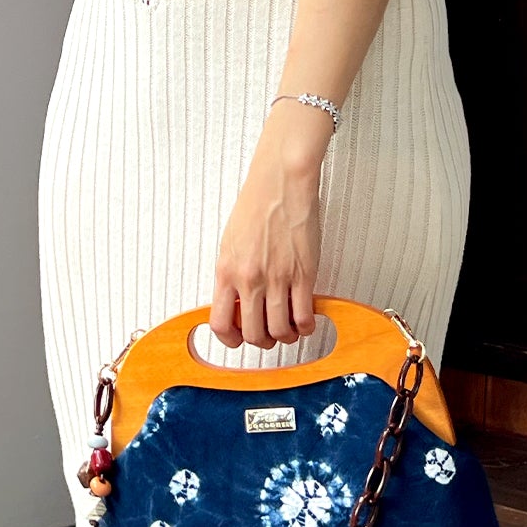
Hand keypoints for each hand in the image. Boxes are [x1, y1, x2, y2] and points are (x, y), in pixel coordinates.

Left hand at [209, 107, 327, 349]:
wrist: (280, 183)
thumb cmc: (256, 206)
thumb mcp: (229, 244)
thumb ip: (231, 276)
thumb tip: (235, 304)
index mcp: (226, 271)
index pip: (220, 324)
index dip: (230, 340)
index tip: (238, 338)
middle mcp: (249, 279)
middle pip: (252, 334)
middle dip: (261, 342)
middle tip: (268, 335)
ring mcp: (277, 278)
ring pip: (280, 331)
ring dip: (285, 336)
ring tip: (289, 328)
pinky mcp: (303, 274)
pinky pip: (304, 317)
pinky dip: (306, 326)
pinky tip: (306, 320)